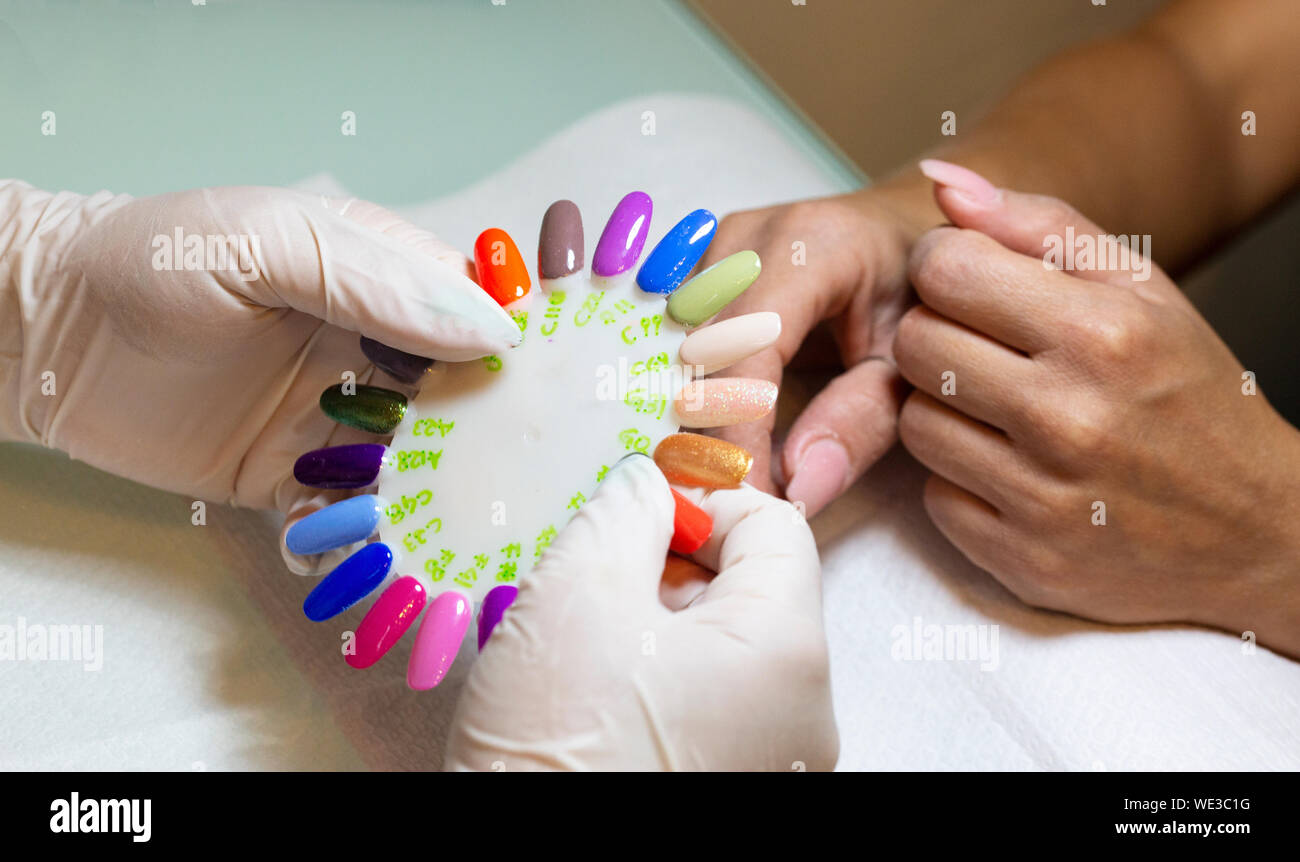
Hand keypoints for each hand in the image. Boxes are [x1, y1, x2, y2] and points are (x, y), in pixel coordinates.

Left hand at [0, 182, 519, 518]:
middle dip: (495, 442)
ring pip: (413, 466)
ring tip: (452, 537)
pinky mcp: (289, 474)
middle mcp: (370, 349)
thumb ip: (375, 281)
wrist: (42, 332)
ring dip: (434, 502)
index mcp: (381, 278)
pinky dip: (355, 536)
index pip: (480, 312)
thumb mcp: (267, 241)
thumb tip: (490, 331)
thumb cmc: (152, 260)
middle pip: (463, 399)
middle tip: (526, 485)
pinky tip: (351, 546)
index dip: (526, 350)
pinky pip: (343, 512)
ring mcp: (333, 416)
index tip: (572, 392)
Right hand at [445, 455, 837, 770]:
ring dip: (652, 623)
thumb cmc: (559, 746)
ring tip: (578, 642)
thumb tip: (649, 482)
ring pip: (724, 651)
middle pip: (752, 590)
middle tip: (590, 575)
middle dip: (668, 563)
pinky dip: (654, 681)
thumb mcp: (579, 592)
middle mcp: (804, 716)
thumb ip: (624, 509)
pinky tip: (590, 696)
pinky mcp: (732, 792)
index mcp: (790, 652)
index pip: (777, 525)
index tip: (635, 506)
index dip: (704, 496)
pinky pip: (709, 708)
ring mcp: (772, 767)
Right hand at [695, 186, 936, 515]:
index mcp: (809, 246)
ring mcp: (714, 249)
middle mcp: (747, 237)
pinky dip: (674, 391)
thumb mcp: (910, 363)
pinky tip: (684, 438)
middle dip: (701, 432)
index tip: (744, 499)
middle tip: (717, 504)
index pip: (748, 351)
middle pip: (697, 348)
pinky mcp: (697, 267)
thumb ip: (862, 424)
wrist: (908, 238)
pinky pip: (667, 337)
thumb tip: (798, 490)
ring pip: (672, 345)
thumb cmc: (917, 297)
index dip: (738, 433)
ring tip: (700, 478)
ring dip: (680, 414)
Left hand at [893, 165, 1299, 654]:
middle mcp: (1069, 417)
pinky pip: (933, 495)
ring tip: (1002, 411)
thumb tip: (941, 183)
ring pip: (913, 423)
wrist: (1255, 530)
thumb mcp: (1143, 289)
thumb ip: (1039, 225)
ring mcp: (1044, 497)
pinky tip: (1013, 471)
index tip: (968, 285)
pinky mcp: (1023, 559)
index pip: (944, 272)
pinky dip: (961, 480)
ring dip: (944, 411)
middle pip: (916, 346)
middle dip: (939, 337)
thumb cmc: (1189, 393)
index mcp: (1102, 333)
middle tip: (987, 351)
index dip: (943, 270)